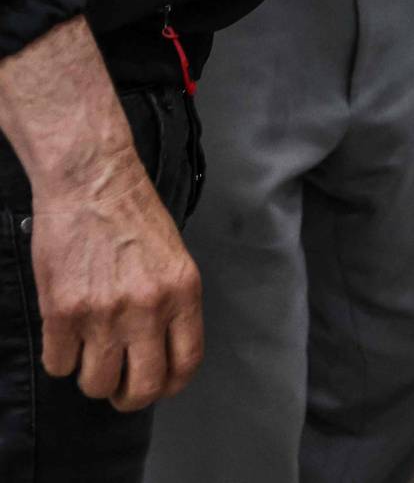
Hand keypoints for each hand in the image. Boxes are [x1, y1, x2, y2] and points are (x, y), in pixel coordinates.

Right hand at [33, 152, 202, 411]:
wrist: (93, 184)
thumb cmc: (133, 215)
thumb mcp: (174, 259)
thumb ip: (172, 304)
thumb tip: (161, 349)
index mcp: (183, 294)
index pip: (186, 363)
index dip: (170, 385)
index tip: (158, 387)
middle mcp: (148, 309)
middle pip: (143, 386)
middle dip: (129, 397)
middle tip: (118, 387)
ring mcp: (104, 313)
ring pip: (97, 383)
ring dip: (91, 378)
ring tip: (89, 356)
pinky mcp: (63, 312)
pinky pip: (59, 364)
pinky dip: (60, 359)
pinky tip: (65, 338)